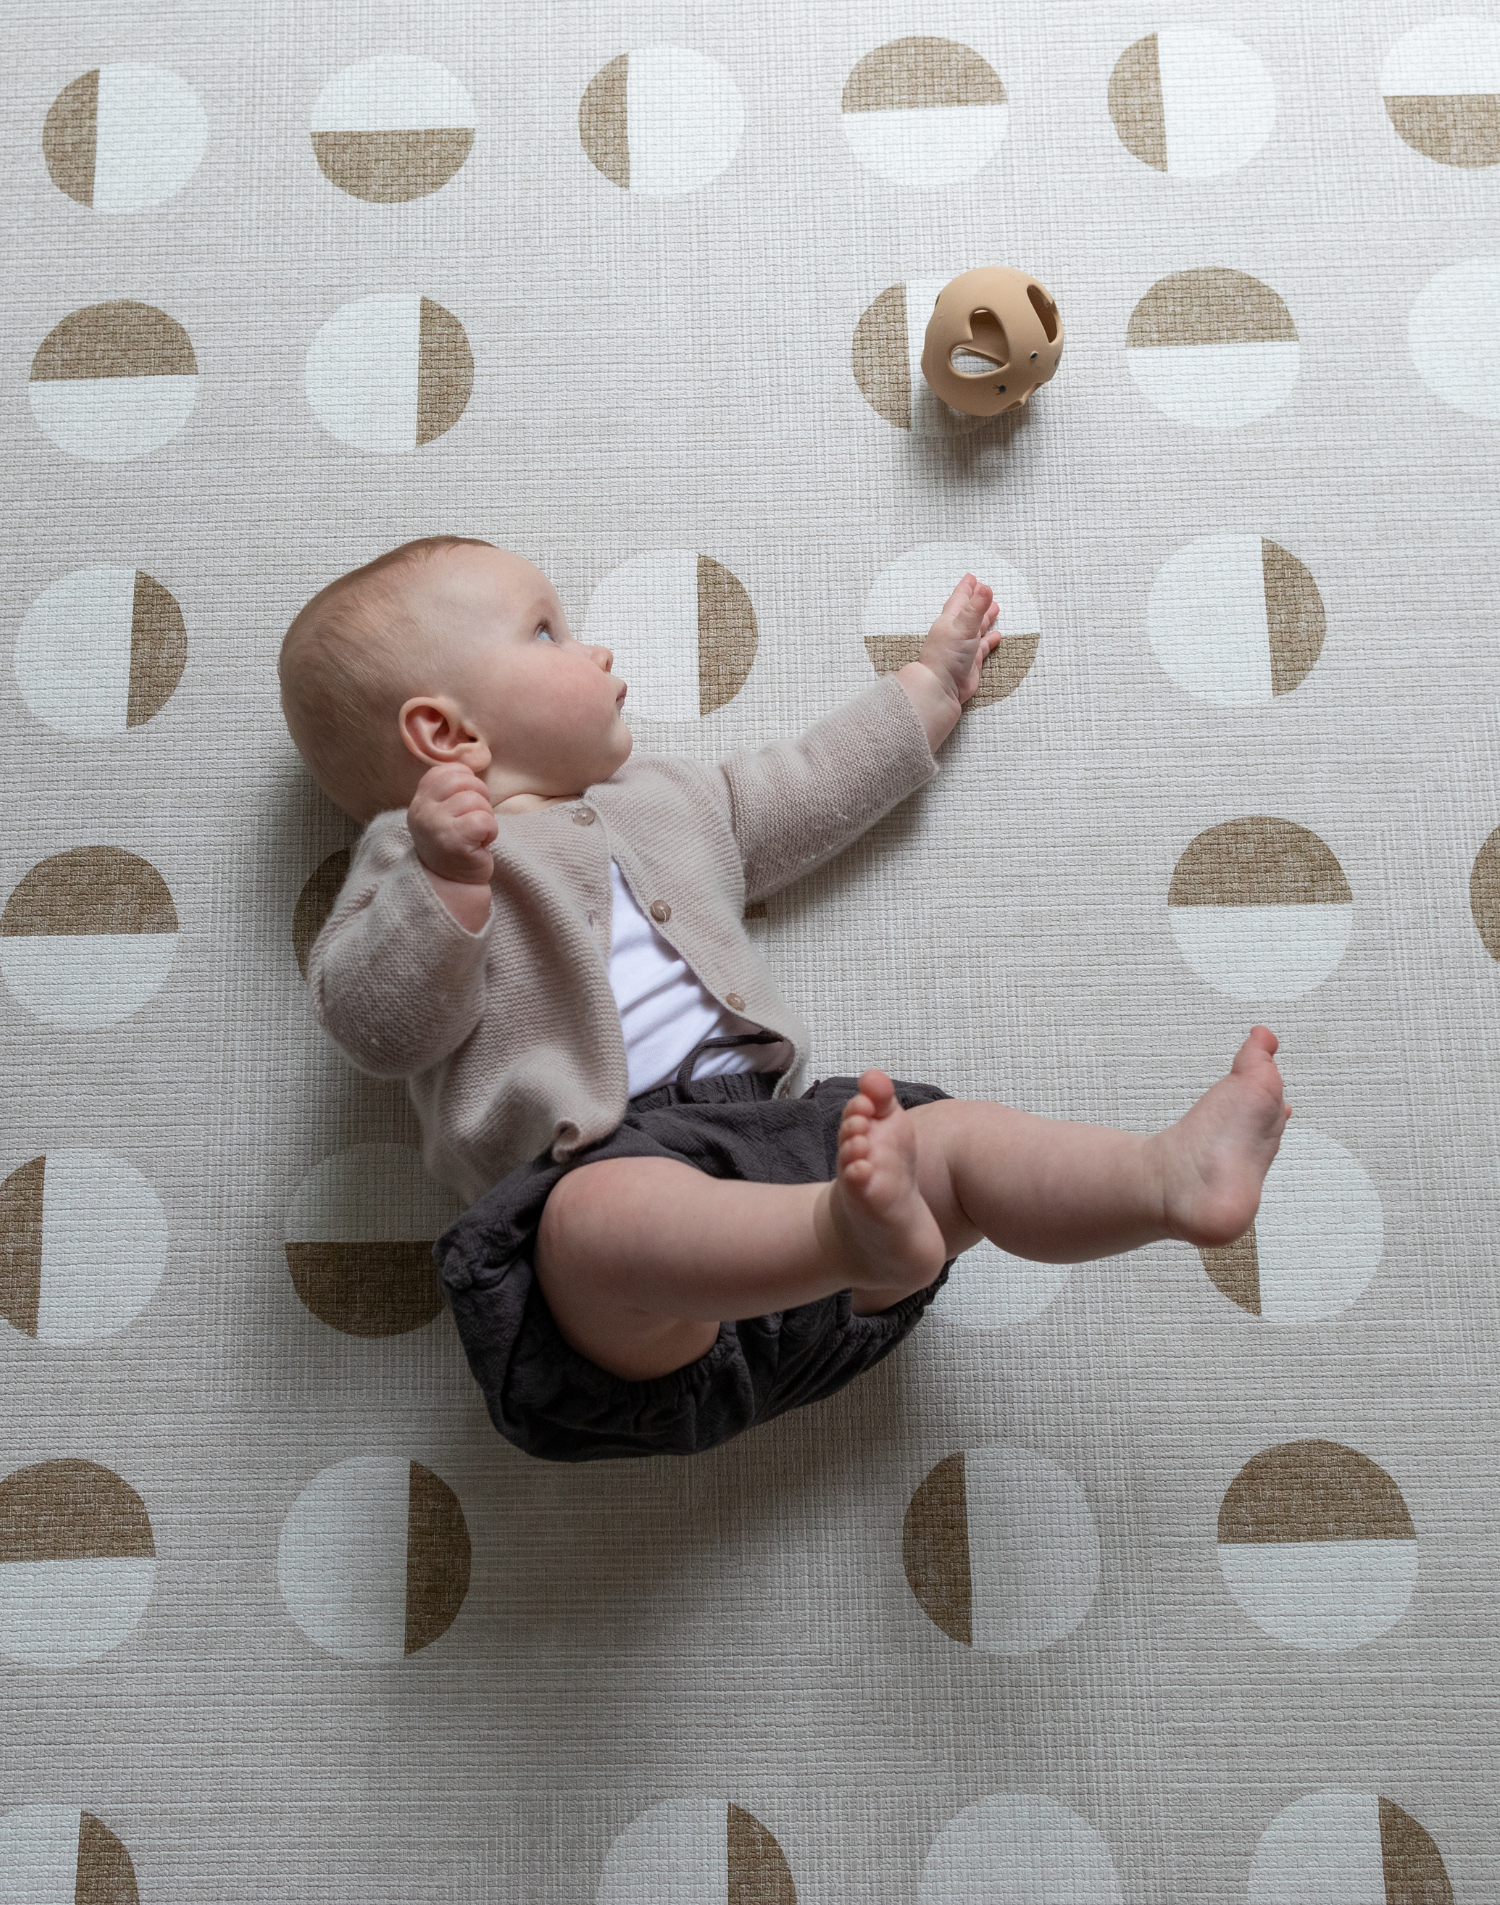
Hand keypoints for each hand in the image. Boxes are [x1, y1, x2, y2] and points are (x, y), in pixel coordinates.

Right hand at [407, 762, 497, 884]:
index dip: (467, 782)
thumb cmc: (453, 845)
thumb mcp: (443, 813)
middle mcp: (422, 810)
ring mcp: (435, 825)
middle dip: (481, 797)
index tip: (467, 804)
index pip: (447, 771)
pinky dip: (490, 831)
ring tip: (477, 835)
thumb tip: (470, 770)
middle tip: (476, 820)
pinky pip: (484, 820)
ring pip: (476, 800)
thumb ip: (450, 790)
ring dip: (486, 818)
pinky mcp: (453, 841)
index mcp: (420, 800)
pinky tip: (481, 843)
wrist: (451, 884)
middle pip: (465, 781)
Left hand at [915, 574, 1000, 707]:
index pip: (960, 599)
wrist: (941, 688)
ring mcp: (964, 647)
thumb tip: (986, 588)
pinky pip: (984, 647)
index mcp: (951, 620)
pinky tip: (997, 635)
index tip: (972, 578)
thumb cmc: (946, 657)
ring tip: (995, 607)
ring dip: (985, 618)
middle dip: (978, 600)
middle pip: (970, 612)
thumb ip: (975, 608)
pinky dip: (990, 640)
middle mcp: (957, 632)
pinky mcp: (972, 662)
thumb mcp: (962, 627)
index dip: (967, 589)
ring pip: (977, 628)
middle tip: (986, 589)